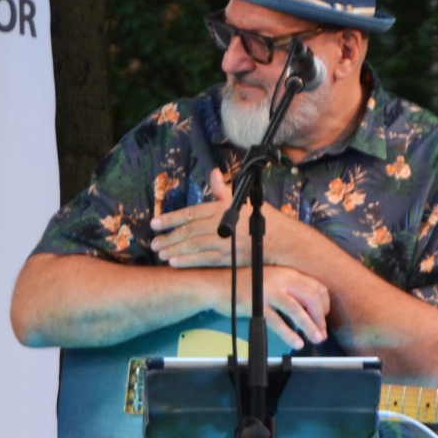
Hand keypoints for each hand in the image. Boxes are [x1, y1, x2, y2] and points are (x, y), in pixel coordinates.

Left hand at [149, 167, 306, 268]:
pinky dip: (189, 261)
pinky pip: (206, 260)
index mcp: (224, 208)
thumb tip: (213, 173)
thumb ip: (223, 190)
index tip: (154, 223)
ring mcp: (227, 242)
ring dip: (175, 249)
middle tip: (153, 243)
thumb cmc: (264, 220)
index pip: (191, 212)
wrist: (285, 241)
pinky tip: (174, 263)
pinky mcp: (232, 258)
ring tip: (160, 253)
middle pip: (190, 230)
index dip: (171, 218)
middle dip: (169, 236)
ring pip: (195, 245)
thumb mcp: (244, 201)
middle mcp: (224, 224)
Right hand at [228, 265, 329, 348]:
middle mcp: (282, 279)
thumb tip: (307, 309)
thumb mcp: (271, 281)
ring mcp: (269, 291)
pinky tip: (296, 342)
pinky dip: (289, 333)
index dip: (324, 305)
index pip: (316, 287)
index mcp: (288, 273)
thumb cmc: (244, 285)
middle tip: (321, 333)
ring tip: (316, 339)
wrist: (217, 286)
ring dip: (310, 325)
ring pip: (297, 309)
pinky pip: (278, 321)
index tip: (322, 319)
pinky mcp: (257, 304)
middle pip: (311, 298)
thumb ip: (288, 289)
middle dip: (320, 318)